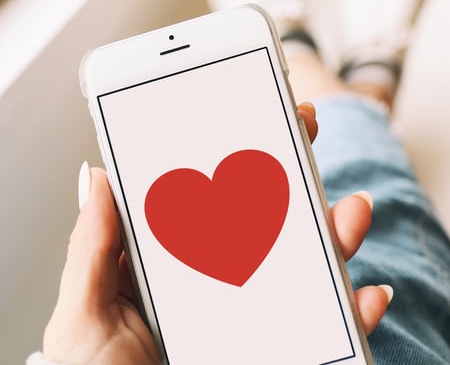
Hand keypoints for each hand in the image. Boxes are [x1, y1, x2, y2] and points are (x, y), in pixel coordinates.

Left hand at [42, 103, 390, 364]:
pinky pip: (331, 329)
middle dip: (289, 171)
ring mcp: (255, 318)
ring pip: (306, 266)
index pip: (204, 199)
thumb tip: (95, 173)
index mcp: (169, 267)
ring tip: (349, 212)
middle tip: (304, 128)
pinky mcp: (285, 350)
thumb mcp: (82, 319)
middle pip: (264, 219)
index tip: (251, 108)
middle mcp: (217, 285)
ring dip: (335, 232)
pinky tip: (366, 298)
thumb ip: (92, 249)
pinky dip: (356, 311)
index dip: (228, 152)